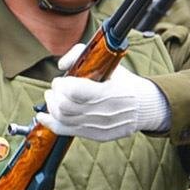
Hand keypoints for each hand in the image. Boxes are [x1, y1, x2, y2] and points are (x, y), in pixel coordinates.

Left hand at [37, 65, 170, 140]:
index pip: (73, 91)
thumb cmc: (125, 82)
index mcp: (109, 93)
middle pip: (64, 107)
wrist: (146, 106)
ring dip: (51, 106)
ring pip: (63, 119)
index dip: (61, 84)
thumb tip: (61, 65)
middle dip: (55, 94)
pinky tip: (44, 116)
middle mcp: (104, 113)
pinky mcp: (96, 135)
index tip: (61, 80)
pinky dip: (51, 123)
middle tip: (56, 88)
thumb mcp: (110, 62)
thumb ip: (82, 54)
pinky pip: (67, 131)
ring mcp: (100, 127)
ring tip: (51, 98)